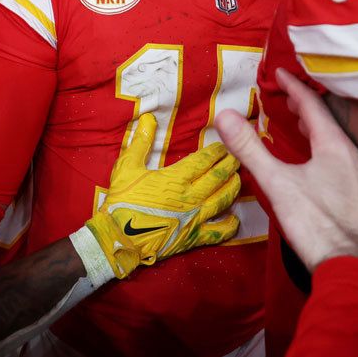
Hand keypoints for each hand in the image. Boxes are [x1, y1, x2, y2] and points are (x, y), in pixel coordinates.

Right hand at [83, 113, 240, 278]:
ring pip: (223, 200)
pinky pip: (218, 231)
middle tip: (236, 156)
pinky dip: (229, 225)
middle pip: (218, 177)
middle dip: (229, 164)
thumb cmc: (122, 202)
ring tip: (238, 178)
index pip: (204, 160)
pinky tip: (235, 219)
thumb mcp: (127, 167)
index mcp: (176, 178)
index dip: (216, 151)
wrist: (119, 239)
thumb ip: (140, 142)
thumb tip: (149, 118)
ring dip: (233, 187)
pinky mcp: (194, 238)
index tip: (223, 145)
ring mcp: (195, 218)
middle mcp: (191, 197)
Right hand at [216, 69, 357, 283]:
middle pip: (330, 125)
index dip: (294, 88)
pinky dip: (331, 155)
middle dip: (307, 110)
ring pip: (342, 146)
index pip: (313, 106)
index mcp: (336, 147)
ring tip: (304, 131)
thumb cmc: (320, 225)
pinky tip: (324, 172)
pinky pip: (349, 165)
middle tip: (288, 101)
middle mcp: (357, 158)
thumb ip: (251, 150)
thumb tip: (225, 114)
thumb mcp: (279, 186)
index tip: (279, 72)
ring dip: (320, 134)